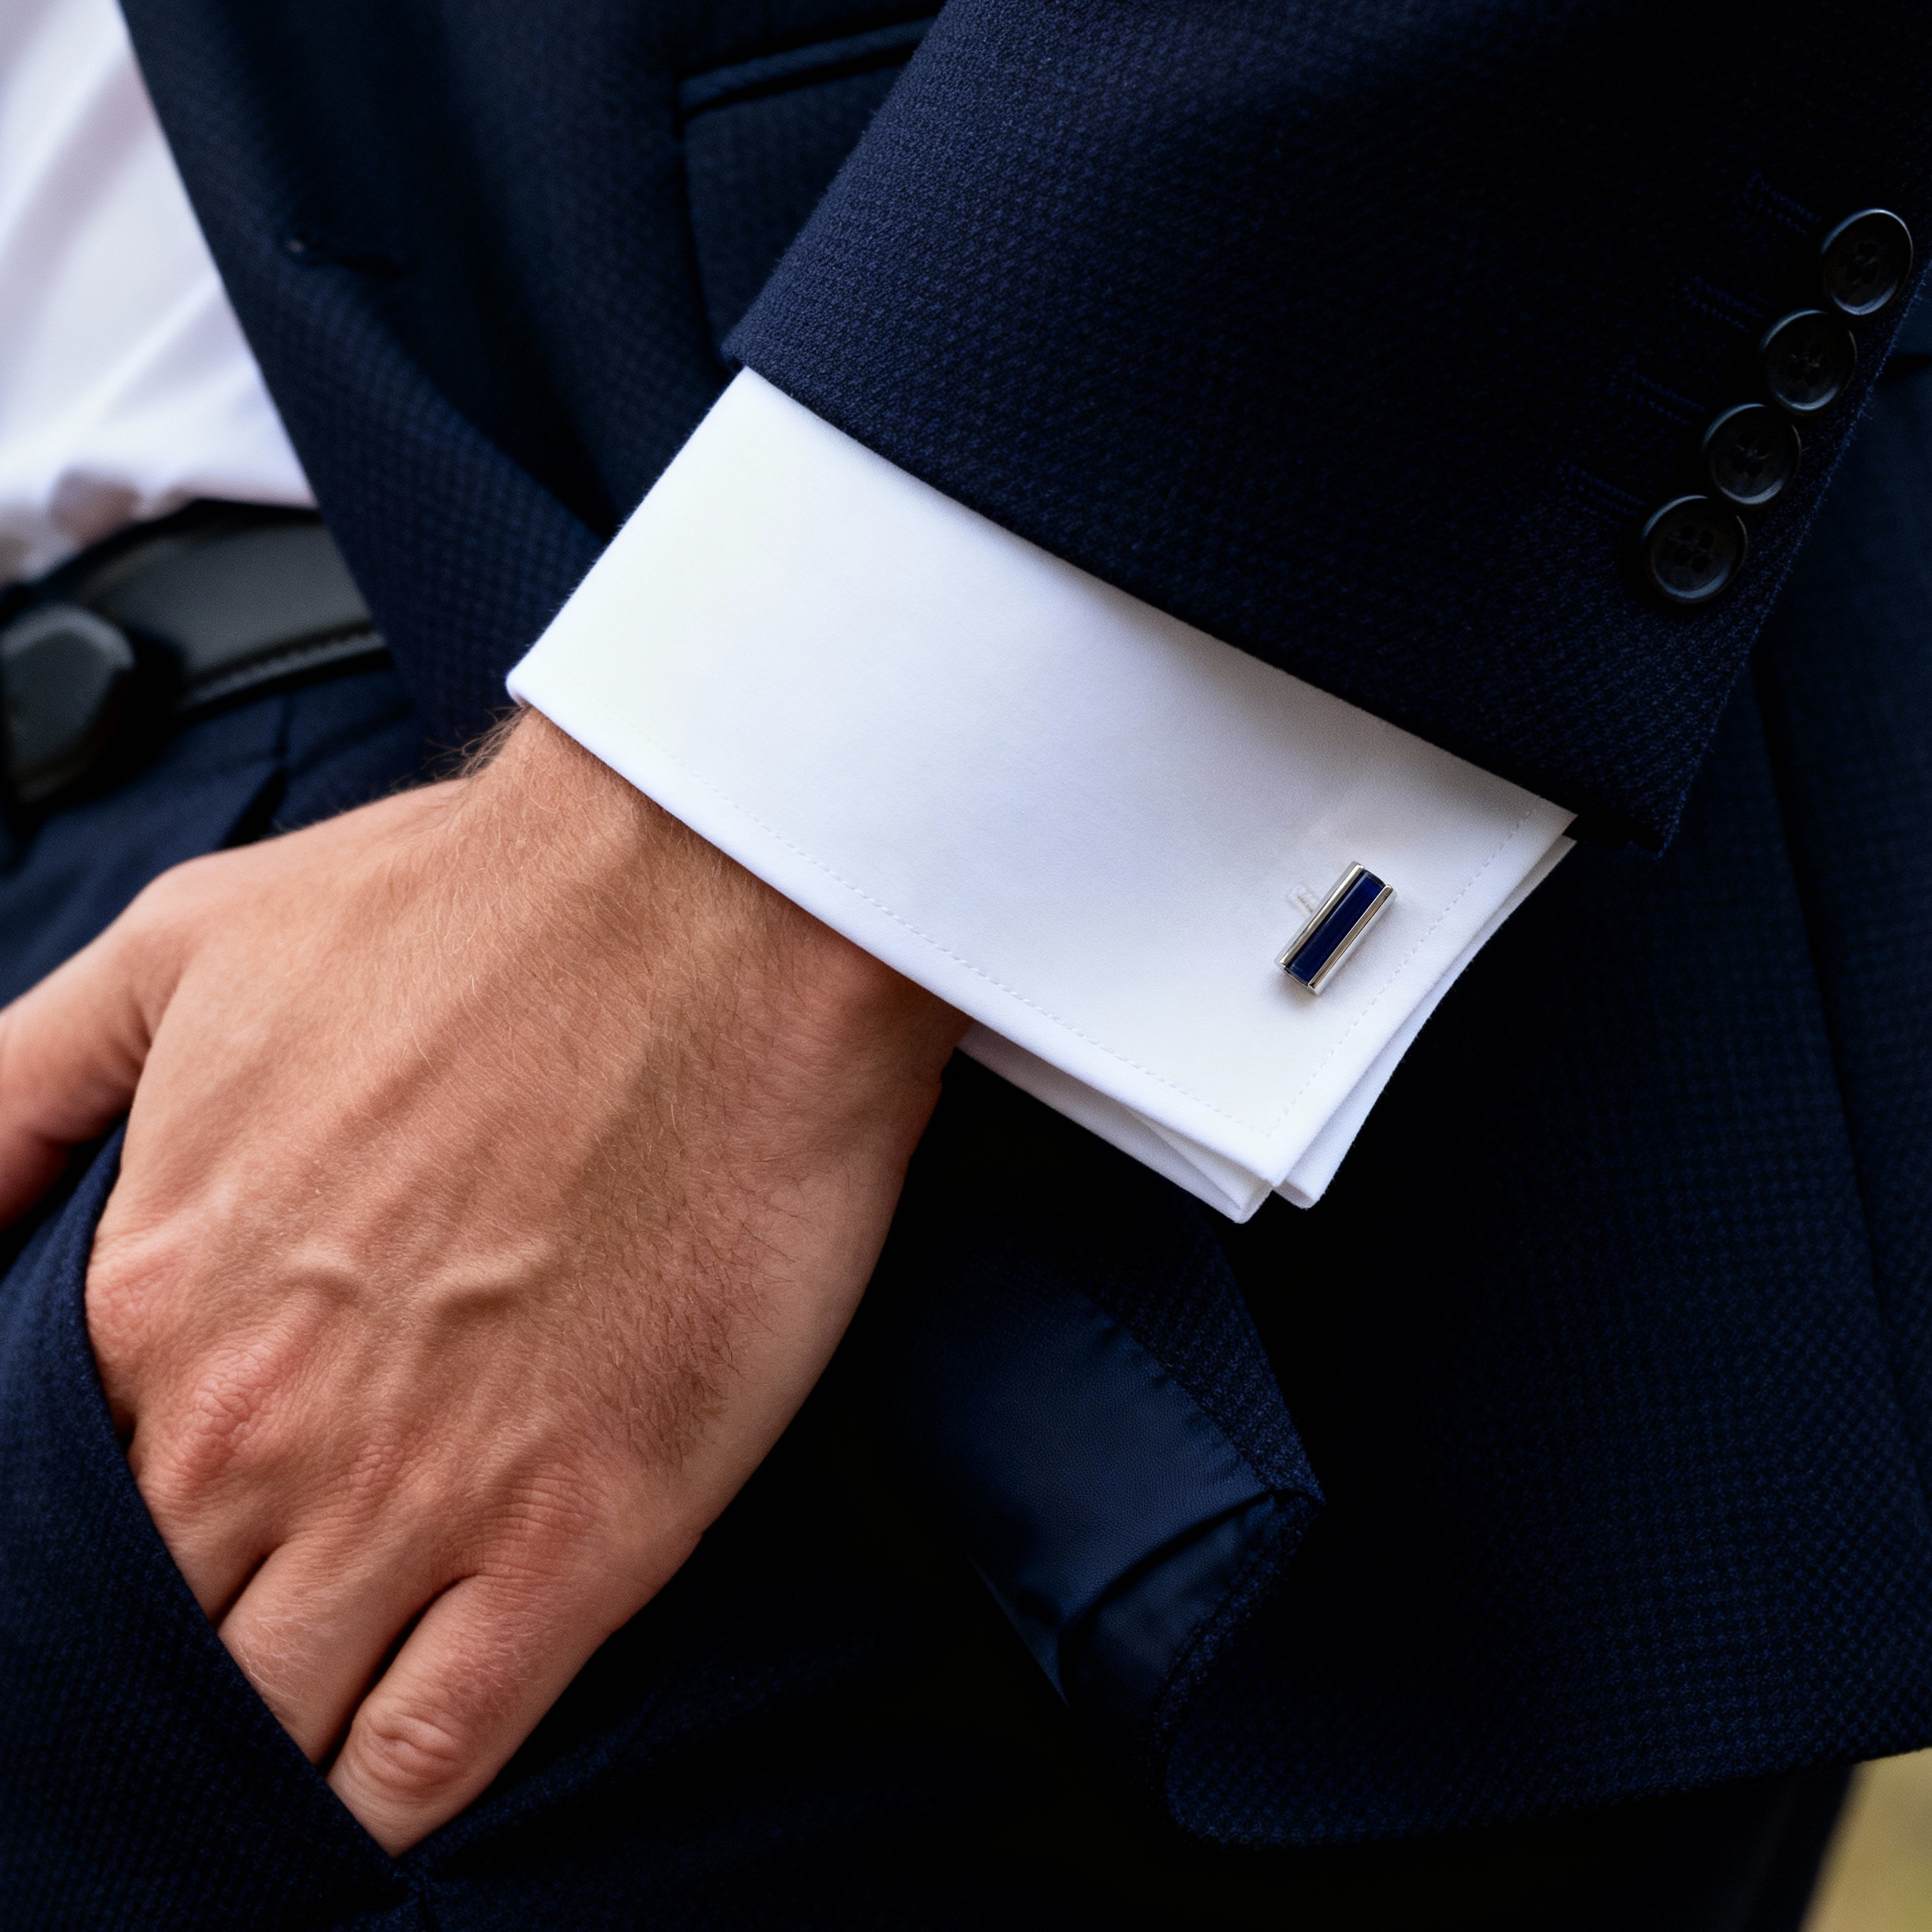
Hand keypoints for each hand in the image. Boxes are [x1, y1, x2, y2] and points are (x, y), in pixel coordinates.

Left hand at [0, 711, 963, 1851]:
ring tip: (287, 1732)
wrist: (713, 910)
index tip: (166, 1540)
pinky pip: (431, 1751)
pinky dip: (380, 1795)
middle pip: (162, 1639)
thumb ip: (16, 1090)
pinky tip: (375, 1779)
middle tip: (236, 1636)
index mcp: (157, 1296)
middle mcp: (262, 1425)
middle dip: (174, 1663)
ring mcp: (427, 1495)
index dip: (101, 1549)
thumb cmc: (469, 910)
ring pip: (275, 1723)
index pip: (66, 1514)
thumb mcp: (183, 947)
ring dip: (264, 1745)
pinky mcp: (585, 1534)